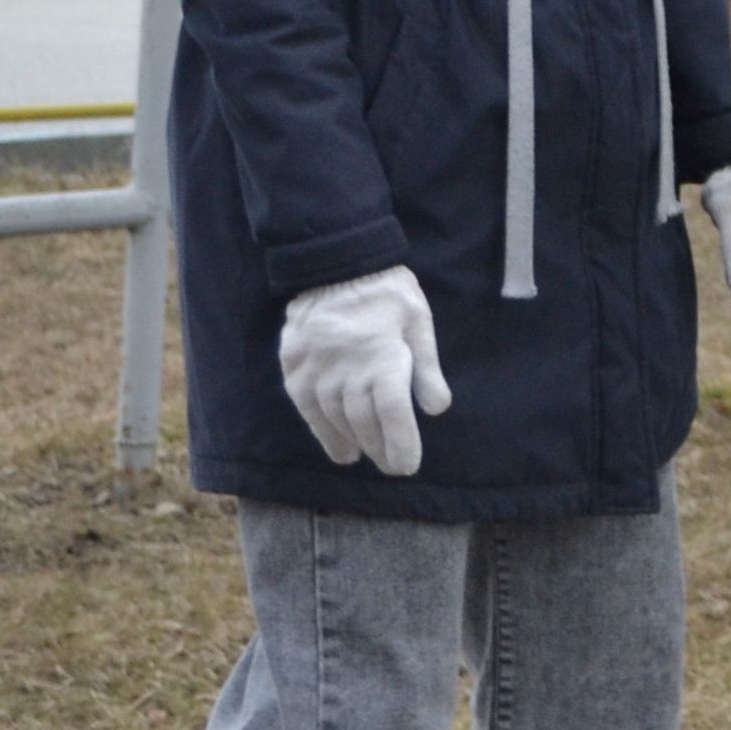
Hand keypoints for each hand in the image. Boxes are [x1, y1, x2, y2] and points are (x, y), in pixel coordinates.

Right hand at [279, 265, 451, 478]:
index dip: (401, 443)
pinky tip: (338, 446)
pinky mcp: (294, 366)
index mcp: (382, 357)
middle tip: (393, 466)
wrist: (335, 262)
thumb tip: (436, 409)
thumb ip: (426, 368)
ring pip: (335, 418)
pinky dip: (323, 430)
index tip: (408, 466)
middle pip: (364, 421)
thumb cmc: (387, 293)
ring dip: (353, 442)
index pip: (393, 413)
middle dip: (381, 448)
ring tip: (367, 456)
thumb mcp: (418, 322)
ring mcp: (316, 369)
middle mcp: (346, 368)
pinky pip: (308, 408)